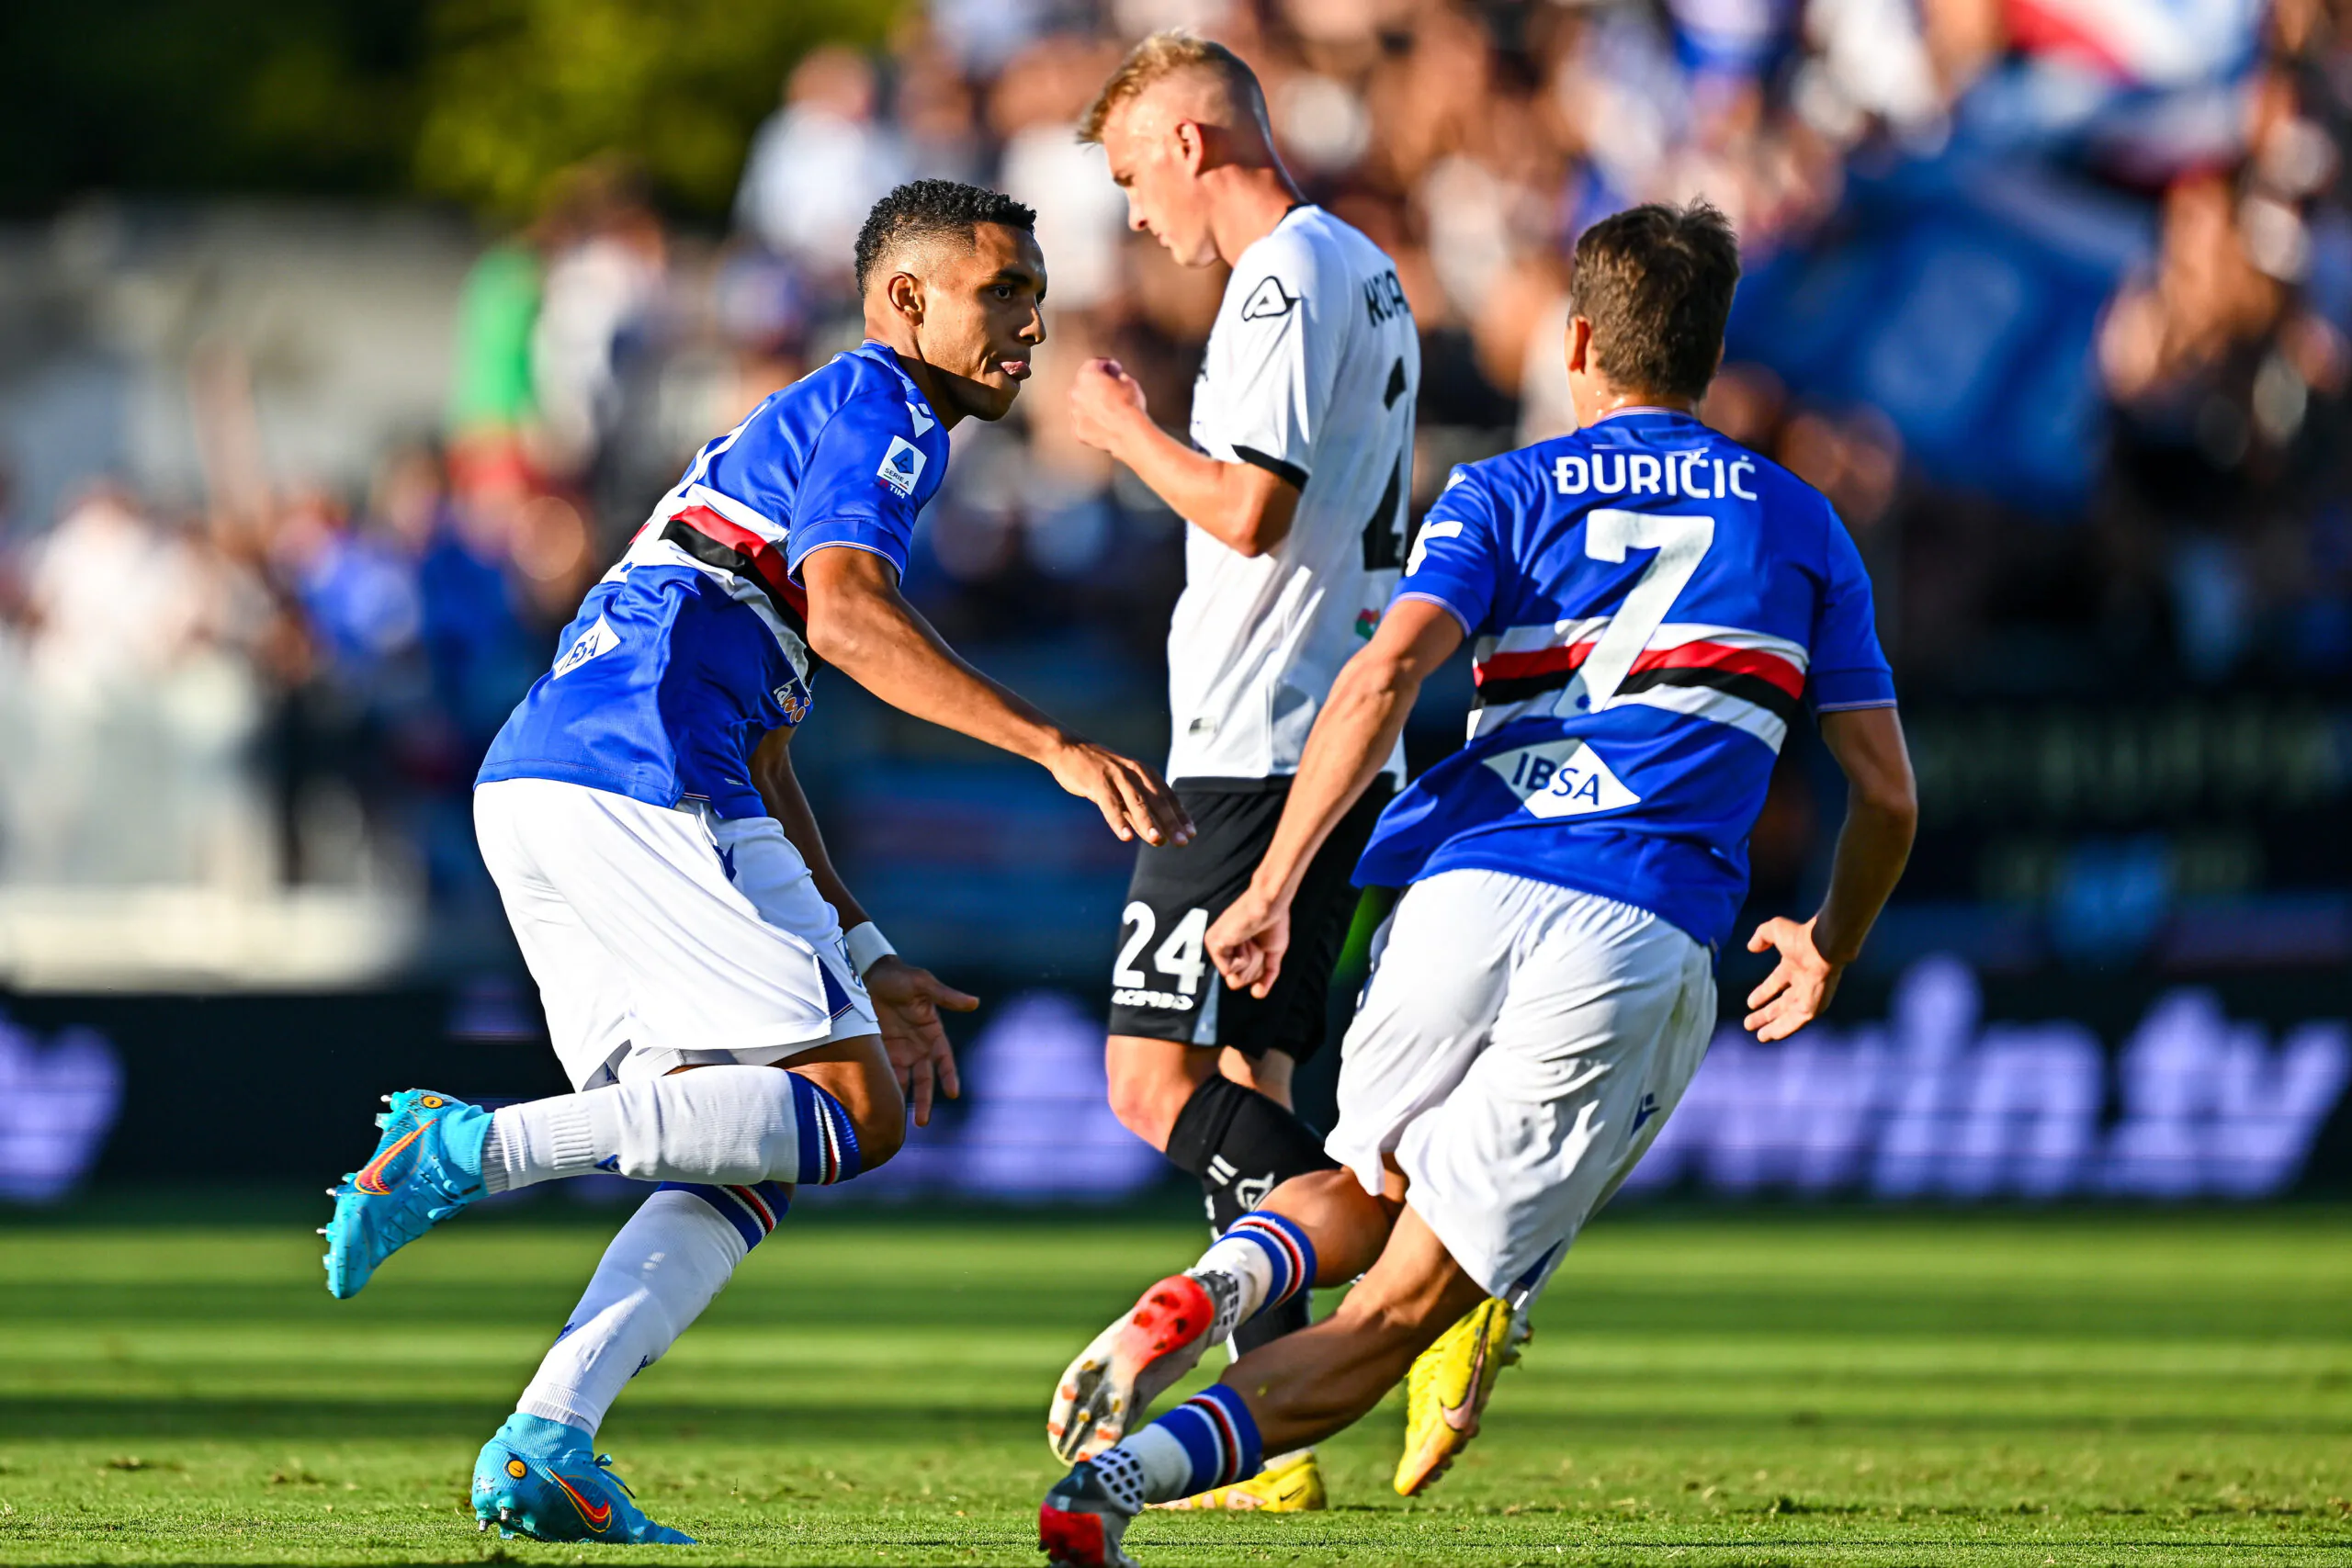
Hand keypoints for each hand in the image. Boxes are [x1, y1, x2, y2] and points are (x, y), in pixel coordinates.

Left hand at [864, 956, 976, 1126]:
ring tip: (897, 1121)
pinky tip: (877, 1102)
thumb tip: (974, 1002)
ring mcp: (898, 1051)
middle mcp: (918, 1046)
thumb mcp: (923, 984)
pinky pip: (882, 1072)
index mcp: (932, 1033)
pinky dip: (882, 1087)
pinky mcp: (878, 1050)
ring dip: (902, 1099)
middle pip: (924, 1079)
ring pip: (903, 1081)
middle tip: (923, 1121)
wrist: (868, 973)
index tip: (952, 1092)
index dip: (949, 1076)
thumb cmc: (901, 977)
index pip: (944, 1060)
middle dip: (924, 1100)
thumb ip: (946, 997)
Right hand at [1046, 738, 1192, 846]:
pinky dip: (1118, 821)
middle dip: (1171, 823)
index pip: (1168, 796)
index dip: (1180, 816)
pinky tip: (1125, 837)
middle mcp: (1135, 772)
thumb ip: (1137, 810)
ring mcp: (1116, 776)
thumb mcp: (1121, 790)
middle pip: (1157, 800)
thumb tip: (1155, 836)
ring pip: (1136, 802)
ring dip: (1147, 822)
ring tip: (1157, 841)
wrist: (1068, 749)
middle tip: (1182, 842)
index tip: (1191, 834)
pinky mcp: (1098, 781)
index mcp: (1144, 773)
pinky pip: (1110, 804)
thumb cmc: (1098, 772)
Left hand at [1068, 358, 1147, 454]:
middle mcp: (1076, 392)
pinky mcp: (1077, 430)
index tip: (1113, 369)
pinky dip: (1091, 423)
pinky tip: (1104, 424)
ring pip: (1081, 405)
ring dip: (1092, 405)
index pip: (1094, 364)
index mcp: (1087, 375)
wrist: (1129, 432)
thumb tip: (1119, 380)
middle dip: (1096, 386)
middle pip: (1084, 385)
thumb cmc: (1130, 405)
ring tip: (1108, 411)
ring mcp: (1075, 413)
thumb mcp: (1130, 383)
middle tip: (1110, 391)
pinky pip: (1083, 423)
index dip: (1106, 365)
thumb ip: (1120, 378)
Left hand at [1207, 884, 1291, 998]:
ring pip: (1233, 978)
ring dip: (1250, 961)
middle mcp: (1221, 948)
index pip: (1243, 979)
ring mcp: (1214, 946)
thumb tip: (1257, 995)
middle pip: (1237, 982)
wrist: (1270, 905)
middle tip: (1256, 943)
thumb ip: (1265, 976)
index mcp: (1232, 949)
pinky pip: (1229, 971)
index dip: (1258, 969)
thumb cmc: (1272, 923)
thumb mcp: (1272, 955)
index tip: (1262, 947)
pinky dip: (1243, 958)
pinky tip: (1244, 939)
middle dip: (1254, 967)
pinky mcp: (1213, 944)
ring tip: (1251, 939)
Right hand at [1743, 915, 1842, 1042]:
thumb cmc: (1802, 937)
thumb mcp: (1775, 930)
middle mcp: (1802, 983)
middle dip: (1765, 1014)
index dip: (1763, 993)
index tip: (1750, 1003)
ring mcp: (1809, 996)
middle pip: (1781, 1004)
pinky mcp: (1814, 1007)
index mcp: (1794, 967)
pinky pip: (1797, 1022)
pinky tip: (1771, 1035)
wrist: (1824, 946)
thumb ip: (1762, 936)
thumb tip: (1751, 947)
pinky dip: (1784, 1029)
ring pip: (1788, 1016)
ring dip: (1773, 1026)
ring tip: (1758, 1035)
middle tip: (1749, 1024)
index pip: (1776, 984)